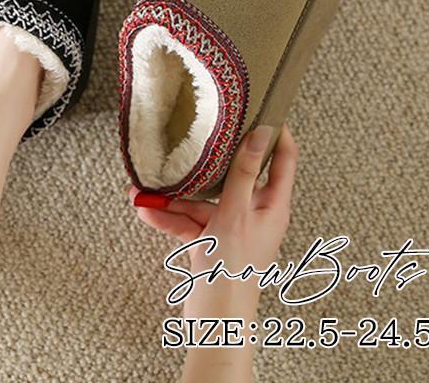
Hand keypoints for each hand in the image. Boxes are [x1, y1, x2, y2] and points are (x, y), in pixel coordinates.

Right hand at [131, 124, 297, 273]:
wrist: (215, 320)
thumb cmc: (234, 269)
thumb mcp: (236, 212)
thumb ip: (244, 173)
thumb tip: (260, 135)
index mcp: (272, 205)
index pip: (283, 159)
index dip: (275, 134)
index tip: (262, 108)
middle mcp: (254, 213)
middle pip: (232, 178)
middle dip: (203, 167)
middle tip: (190, 142)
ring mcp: (231, 228)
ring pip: (202, 201)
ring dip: (173, 198)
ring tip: (145, 190)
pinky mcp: (210, 242)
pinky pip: (188, 222)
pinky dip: (168, 217)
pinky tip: (145, 211)